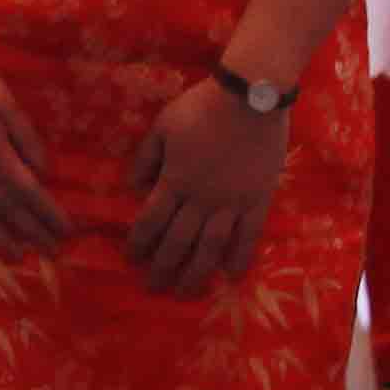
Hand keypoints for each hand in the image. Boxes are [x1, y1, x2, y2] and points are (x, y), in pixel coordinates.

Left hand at [127, 72, 288, 296]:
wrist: (250, 97)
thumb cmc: (202, 107)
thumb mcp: (162, 126)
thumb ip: (146, 159)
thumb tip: (131, 188)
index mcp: (174, 180)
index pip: (151, 221)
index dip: (139, 243)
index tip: (131, 260)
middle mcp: (201, 199)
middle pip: (178, 241)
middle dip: (162, 267)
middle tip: (153, 288)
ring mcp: (232, 202)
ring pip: (211, 247)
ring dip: (196, 272)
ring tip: (185, 292)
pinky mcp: (259, 199)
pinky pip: (249, 235)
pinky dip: (240, 257)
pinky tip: (231, 276)